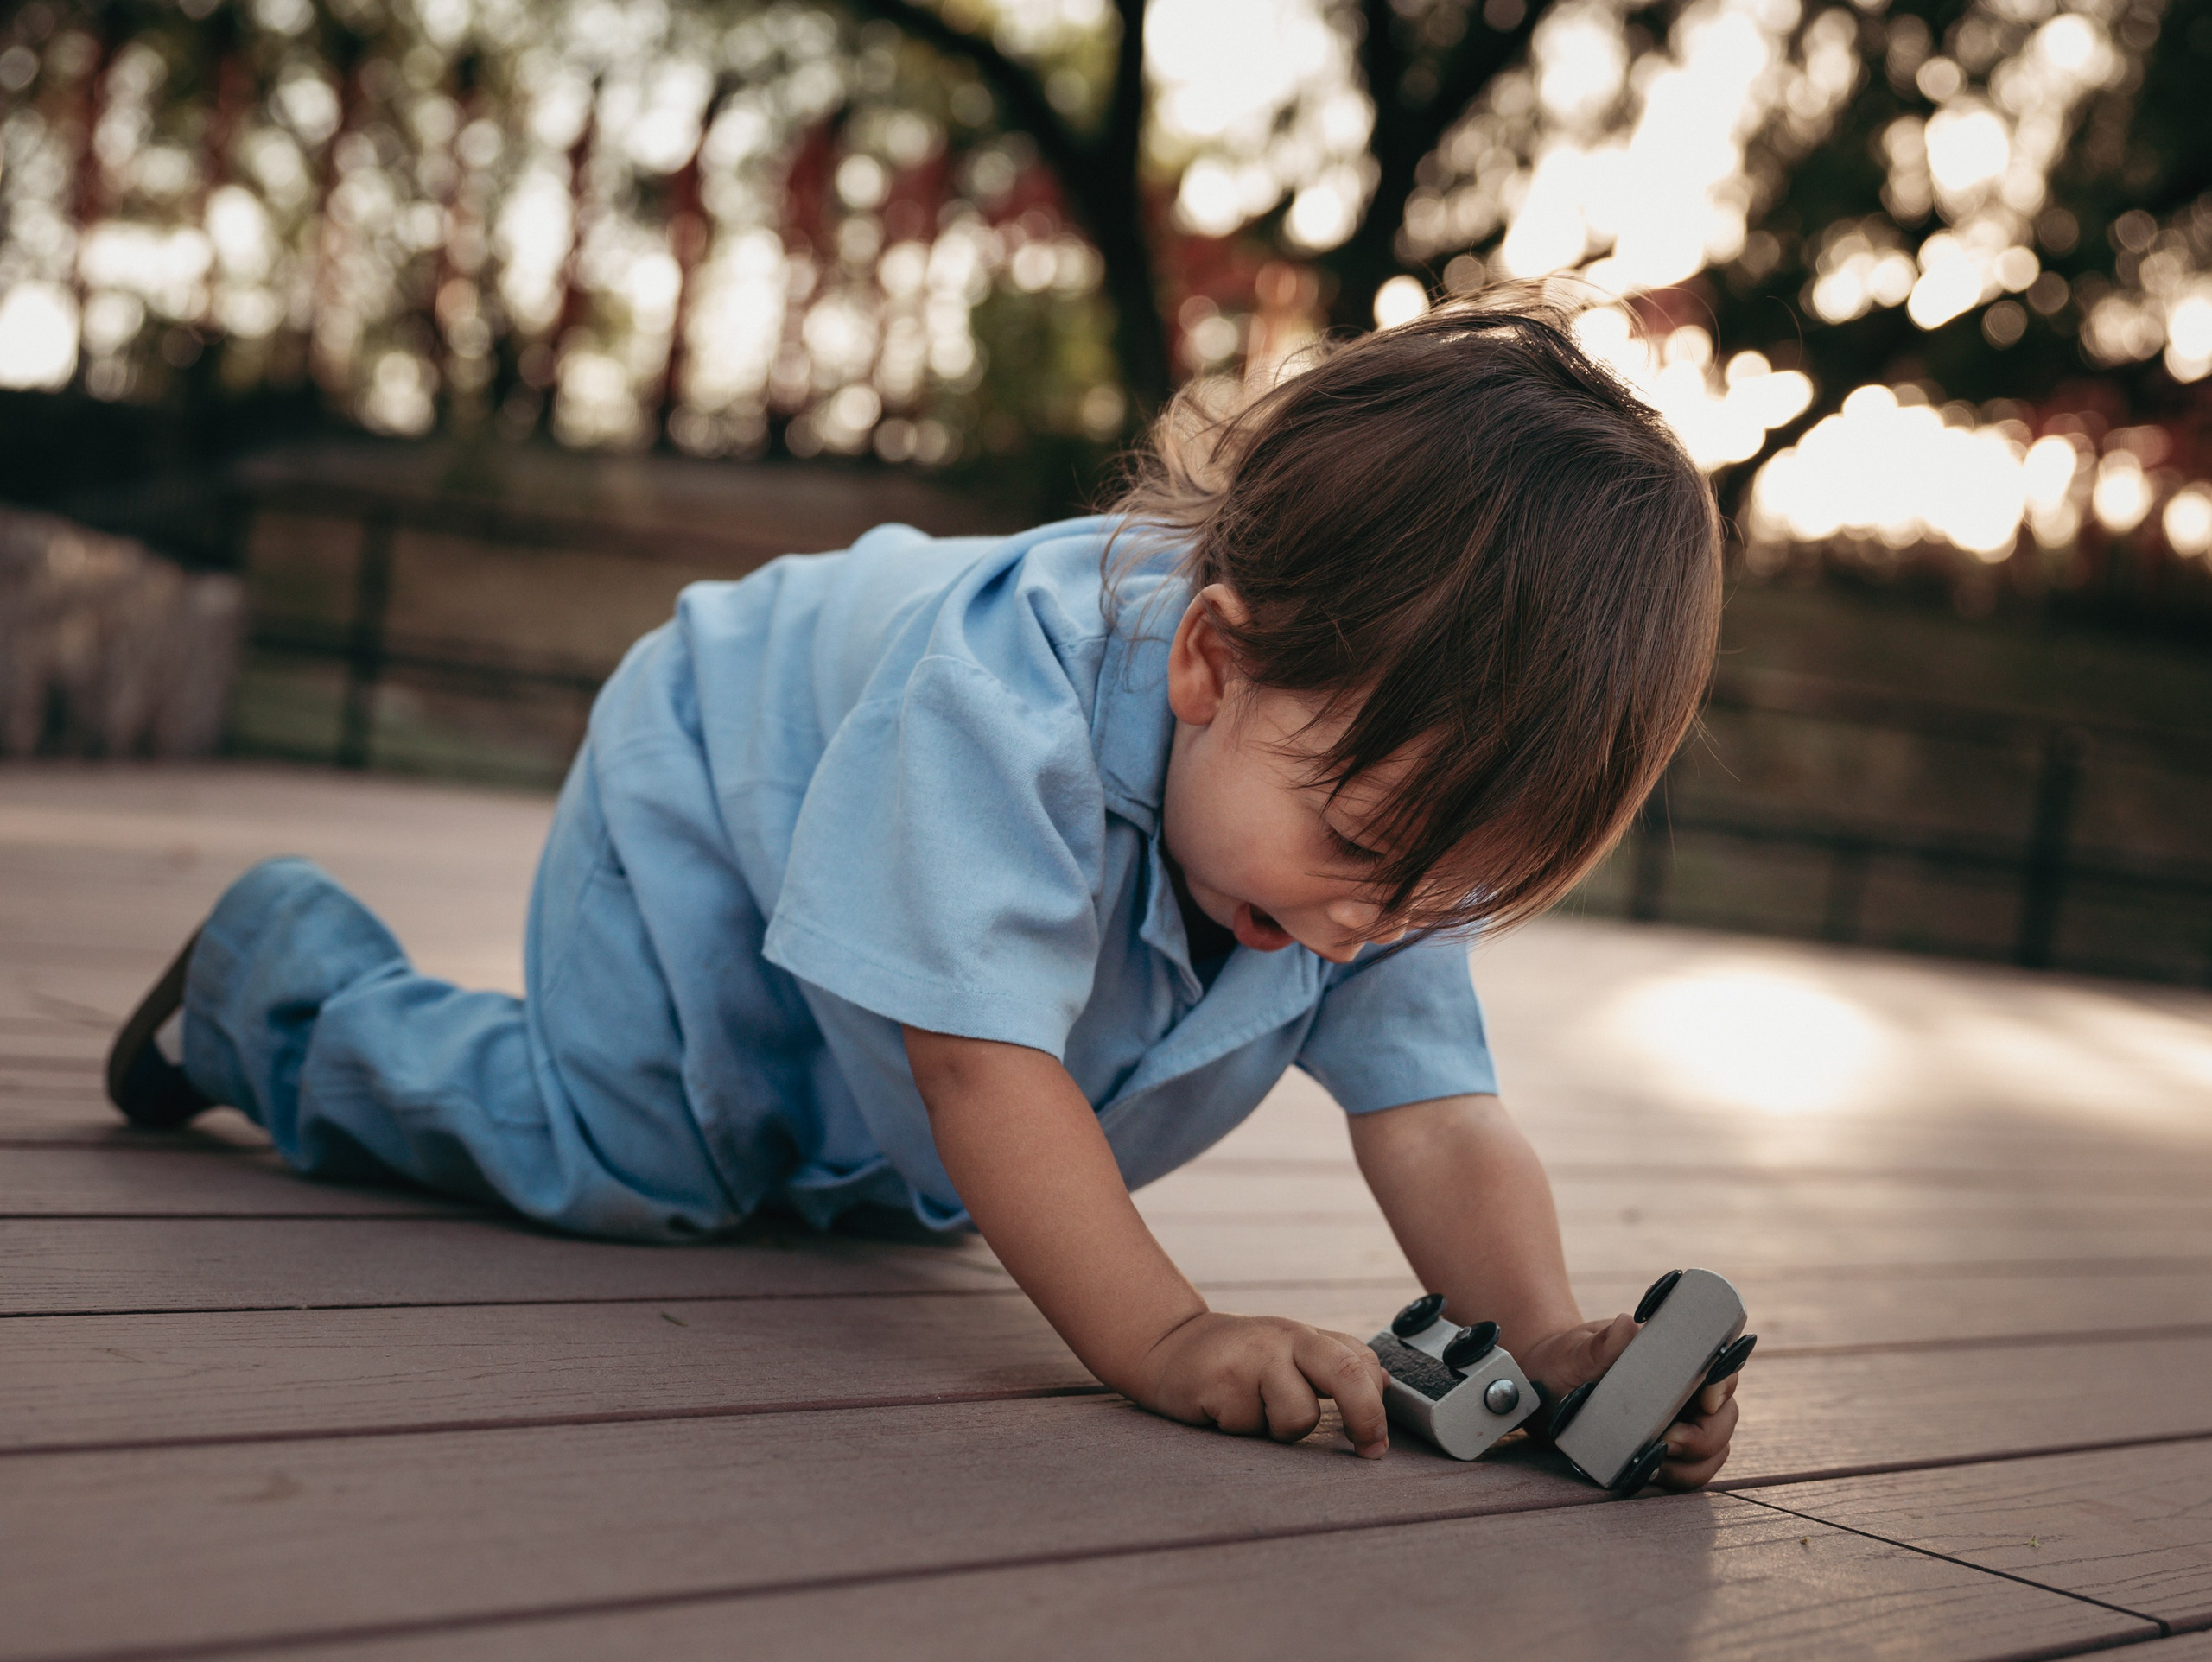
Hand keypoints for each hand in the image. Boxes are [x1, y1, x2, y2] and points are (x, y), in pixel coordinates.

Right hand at [1135, 1311, 1392, 1457]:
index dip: (1377, 1406)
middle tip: (1370, 1451)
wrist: (1170, 1348)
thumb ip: (1335, 1364)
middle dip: (1366, 1416)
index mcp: (1309, 1336)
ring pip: (1298, 1416)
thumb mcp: (1289, 1355)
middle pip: (1347, 1372)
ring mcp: (1255, 1357)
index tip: (1375, 1444)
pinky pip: (1251, 1427)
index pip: (1362, 1364)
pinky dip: (1241, 1428)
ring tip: (1254, 1412)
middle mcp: (1287, 1339)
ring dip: (1279, 1430)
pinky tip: (1224, 1409)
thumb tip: (1383, 1383)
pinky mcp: (1223, 1380)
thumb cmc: (1239, 1361)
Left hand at [1517, 1313, 1741, 1489]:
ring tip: (1653, 1462)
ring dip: (1693, 1463)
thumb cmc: (1566, 1361)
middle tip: (1667, 1441)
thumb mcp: (1576, 1352)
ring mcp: (1681, 1422)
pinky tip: (1650, 1473)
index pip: (1721, 1367)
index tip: (1707, 1401)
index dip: (1724, 1384)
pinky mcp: (1668, 1450)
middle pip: (1723, 1417)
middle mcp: (1687, 1391)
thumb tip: (1626, 1325)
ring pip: (1714, 1449)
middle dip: (1704, 1436)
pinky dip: (1679, 1477)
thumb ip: (1600, 1345)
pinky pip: (1692, 1470)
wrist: (1548, 1386)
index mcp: (1677, 1357)